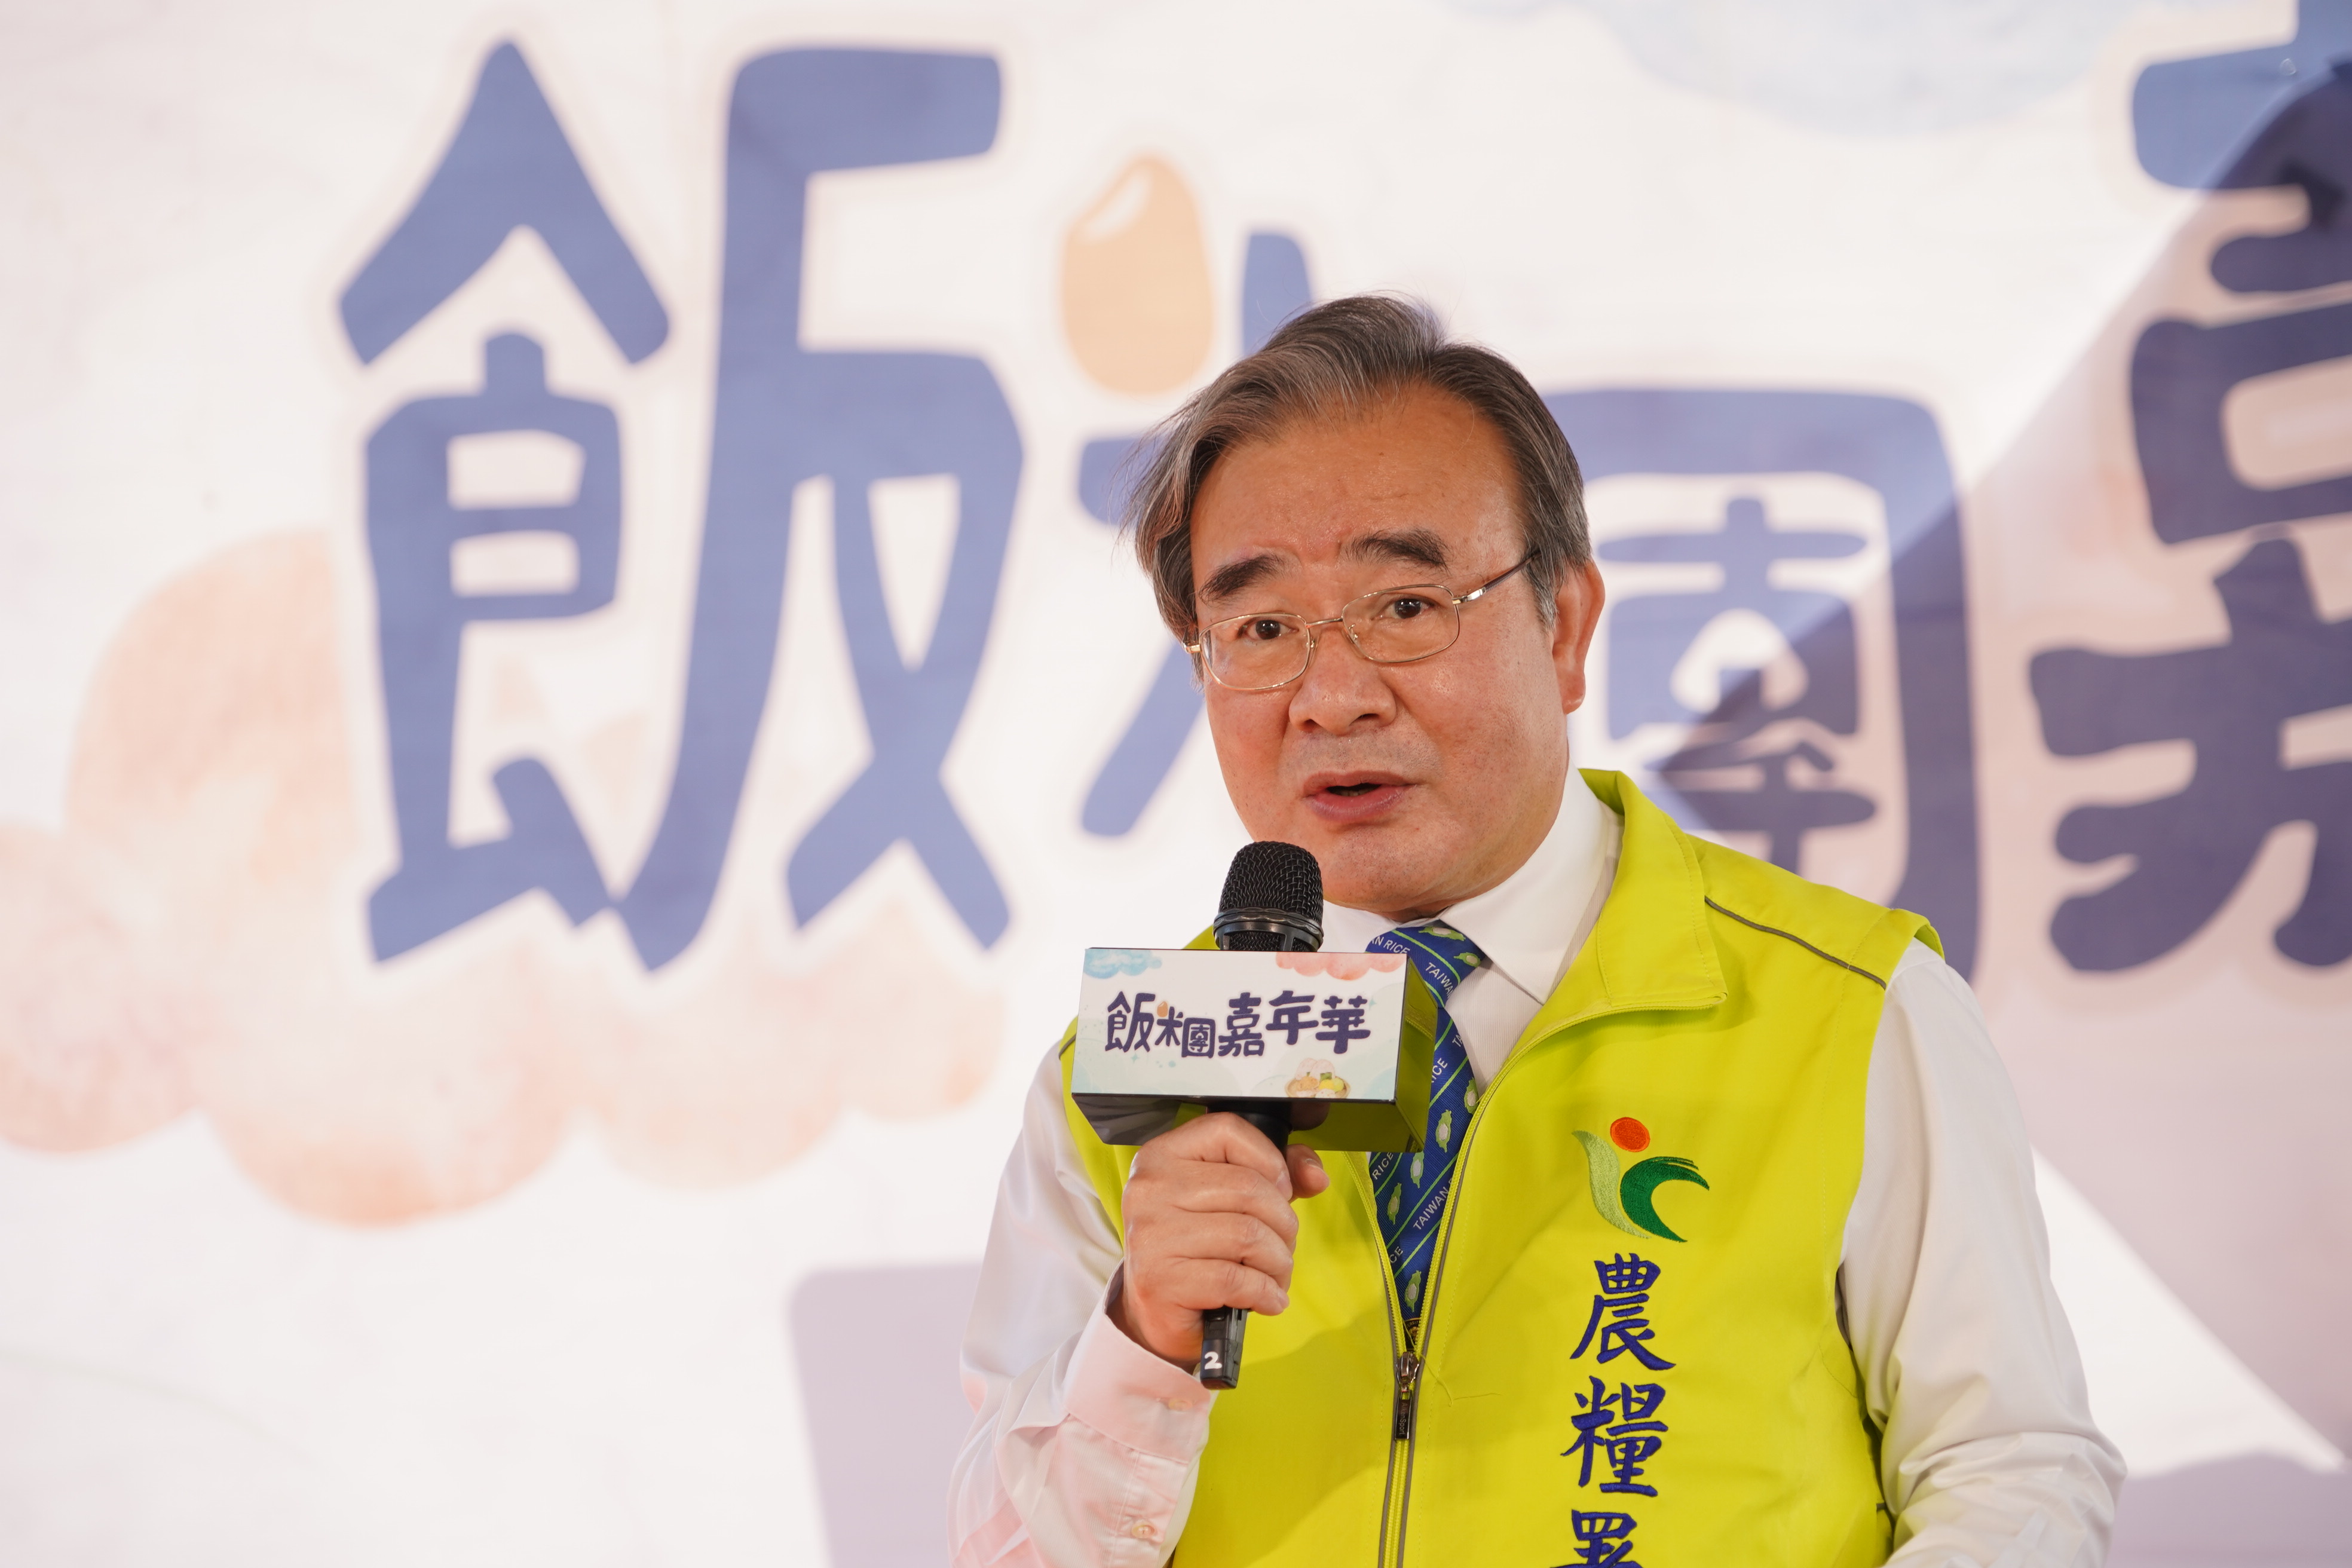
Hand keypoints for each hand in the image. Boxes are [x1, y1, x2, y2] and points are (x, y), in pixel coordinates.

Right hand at [1108, 1112, 1330, 1369]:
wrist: (1155, 1311)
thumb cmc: (1195, 1249)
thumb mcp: (1231, 1201)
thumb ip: (1277, 1175)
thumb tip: (1315, 1175)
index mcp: (1162, 1156)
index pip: (1227, 1130)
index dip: (1269, 1159)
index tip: (1280, 1190)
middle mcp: (1149, 1189)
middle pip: (1248, 1188)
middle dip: (1283, 1224)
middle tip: (1282, 1246)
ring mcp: (1151, 1235)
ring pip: (1248, 1235)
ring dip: (1278, 1262)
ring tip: (1275, 1275)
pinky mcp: (1160, 1281)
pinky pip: (1237, 1279)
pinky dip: (1266, 1292)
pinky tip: (1267, 1298)